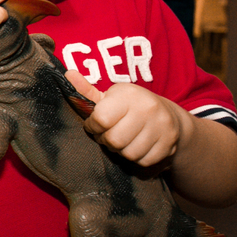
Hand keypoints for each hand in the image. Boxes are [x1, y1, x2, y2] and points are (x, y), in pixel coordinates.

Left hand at [65, 71, 187, 167]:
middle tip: (109, 134)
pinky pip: (143, 161)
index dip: (93, 126)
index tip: (95, 124)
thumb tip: (67, 75)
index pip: (101, 119)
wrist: (167, 116)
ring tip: (123, 140)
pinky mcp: (169, 144)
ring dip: (121, 151)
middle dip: (106, 140)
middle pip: (114, 140)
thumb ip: (86, 90)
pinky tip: (137, 146)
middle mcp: (148, 108)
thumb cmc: (129, 106)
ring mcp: (162, 127)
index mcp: (129, 94)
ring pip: (128, 153)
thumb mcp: (109, 96)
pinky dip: (136, 158)